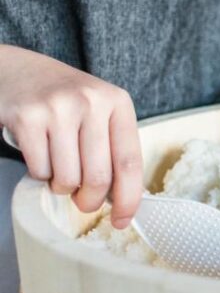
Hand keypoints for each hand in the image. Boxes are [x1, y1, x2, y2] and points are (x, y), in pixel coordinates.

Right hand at [0, 46, 142, 227]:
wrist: (16, 70)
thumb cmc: (64, 100)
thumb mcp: (98, 112)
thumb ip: (113, 147)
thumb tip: (124, 199)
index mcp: (118, 102)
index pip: (130, 162)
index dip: (129, 198)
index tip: (123, 221)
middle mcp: (91, 101)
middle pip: (98, 177)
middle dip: (89, 200)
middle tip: (83, 200)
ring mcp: (58, 108)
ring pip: (67, 178)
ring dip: (62, 186)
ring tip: (59, 169)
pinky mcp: (26, 117)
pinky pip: (39, 170)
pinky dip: (40, 174)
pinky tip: (40, 155)